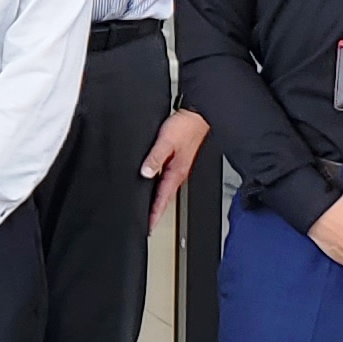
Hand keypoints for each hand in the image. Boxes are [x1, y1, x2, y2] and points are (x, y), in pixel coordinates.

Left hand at [139, 108, 207, 229]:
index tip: (148, 225)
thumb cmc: (185, 127)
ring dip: (158, 201)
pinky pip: (166, 179)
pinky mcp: (177, 161)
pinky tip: (153, 187)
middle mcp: (178, 173)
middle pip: (164, 198)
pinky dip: (159, 187)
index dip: (154, 213)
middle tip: (147, 224)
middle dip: (156, 212)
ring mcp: (178, 168)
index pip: (163, 198)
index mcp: (176, 172)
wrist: (197, 116)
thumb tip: (145, 172)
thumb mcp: (166, 142)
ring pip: (165, 190)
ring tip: (148, 211)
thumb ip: (155, 157)